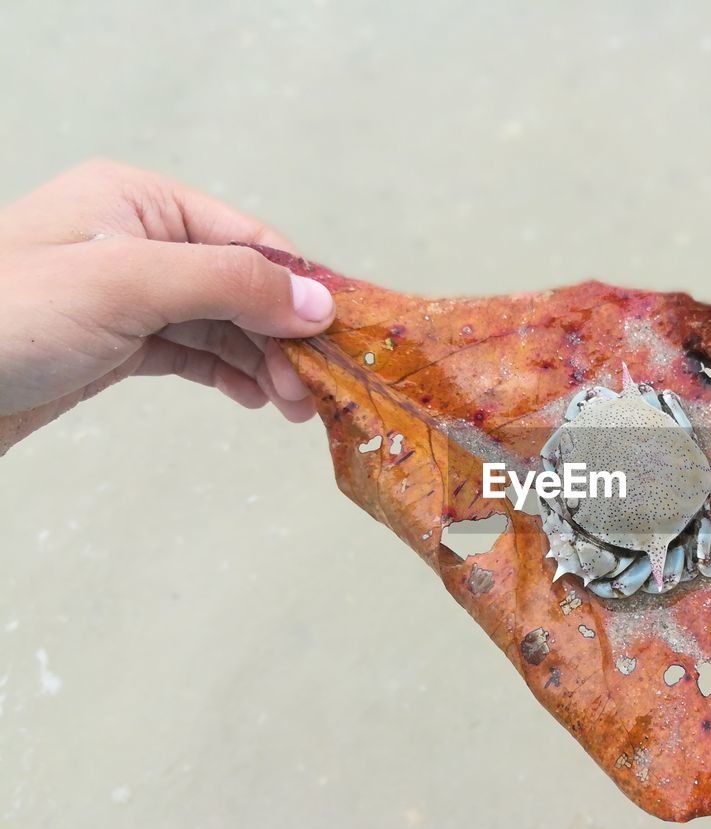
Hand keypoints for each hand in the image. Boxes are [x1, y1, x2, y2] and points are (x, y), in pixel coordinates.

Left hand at [0, 159, 332, 452]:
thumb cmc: (6, 318)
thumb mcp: (125, 285)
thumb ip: (227, 285)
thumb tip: (317, 302)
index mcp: (139, 201)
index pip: (248, 240)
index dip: (299, 289)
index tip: (338, 341)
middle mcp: (138, 239)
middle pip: (242, 286)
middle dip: (283, 336)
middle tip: (314, 392)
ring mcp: (127, 292)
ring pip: (222, 323)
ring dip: (264, 362)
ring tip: (294, 406)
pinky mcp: (117, 341)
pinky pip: (194, 350)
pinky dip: (230, 374)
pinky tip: (256, 398)